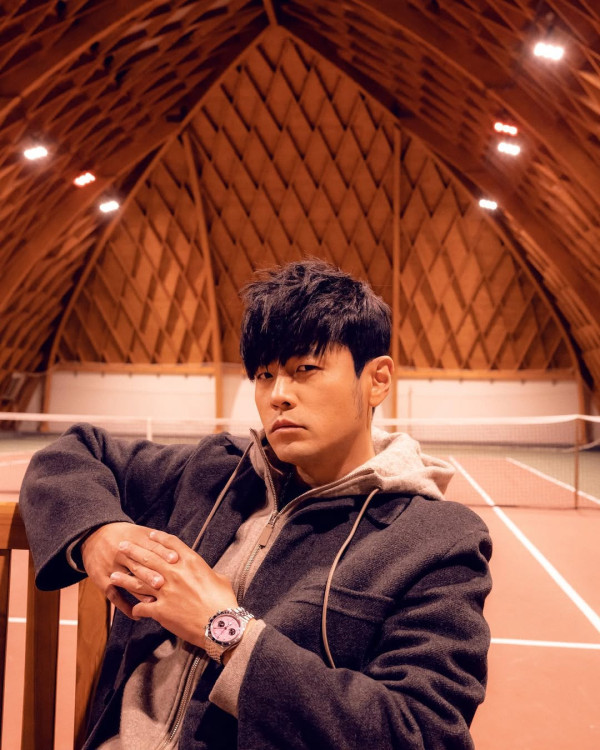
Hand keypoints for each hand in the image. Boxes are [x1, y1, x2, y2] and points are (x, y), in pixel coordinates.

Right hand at [81, 522, 178, 618]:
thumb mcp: (139, 532)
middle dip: (151, 574)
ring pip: (127, 581)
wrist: (94, 536)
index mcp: (133, 539)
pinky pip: (114, 595)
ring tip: (153, 601)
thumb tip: (179, 553)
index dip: (163, 552)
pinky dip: (125, 607)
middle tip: (163, 582)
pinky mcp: (101, 580)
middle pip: (138, 564)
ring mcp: (111, 567)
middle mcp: (121, 553)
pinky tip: (137, 615)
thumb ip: (157, 542)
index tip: (175, 559)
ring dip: (140, 592)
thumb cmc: (124, 535)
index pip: (150, 546)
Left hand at [109, 529, 237, 646]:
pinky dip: (136, 609)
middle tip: (121, 546)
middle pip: (149, 557)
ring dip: (124, 578)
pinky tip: (132, 610)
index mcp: (191, 562)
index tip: (149, 536)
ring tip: (113, 574)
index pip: (171, 544)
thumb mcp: (220, 579)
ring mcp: (165, 591)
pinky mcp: (160, 610)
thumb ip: (208, 573)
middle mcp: (175, 573)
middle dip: (133, 551)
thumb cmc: (224, 601)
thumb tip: (207, 573)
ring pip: (139, 581)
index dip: (158, 539)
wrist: (220, 624)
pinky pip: (142, 608)